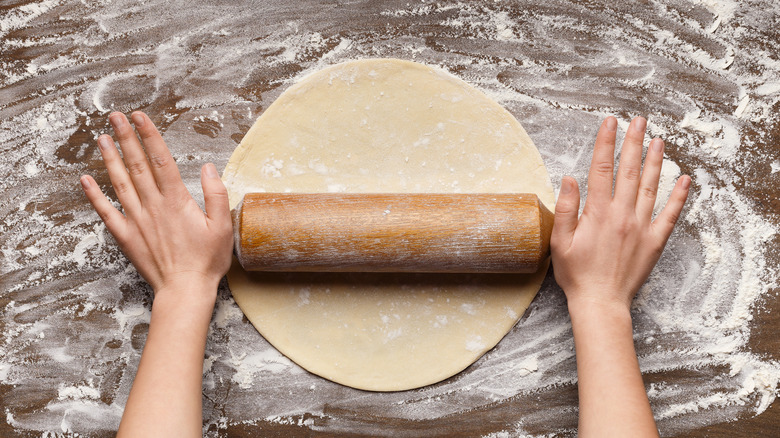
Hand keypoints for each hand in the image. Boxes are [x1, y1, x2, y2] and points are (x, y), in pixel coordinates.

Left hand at [80, 111, 232, 294]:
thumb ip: (216, 194)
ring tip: (101, 138)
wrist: (184, 290)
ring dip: (109, 158)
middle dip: (126, 138)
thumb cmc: (206, 260)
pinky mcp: (126, 236)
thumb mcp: (223, 226)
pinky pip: (106, 212)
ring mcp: (136, 220)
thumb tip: (208, 167)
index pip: (161, 160)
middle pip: (137, 165)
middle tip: (116, 117)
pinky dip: (94, 195)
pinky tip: (85, 180)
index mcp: (177, 201)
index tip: (140, 117)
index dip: (150, 136)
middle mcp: (153, 206)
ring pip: (120, 183)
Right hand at [551, 116, 689, 309]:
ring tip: (659, 140)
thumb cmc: (576, 275)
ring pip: (651, 187)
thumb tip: (569, 179)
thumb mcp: (559, 242)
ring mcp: (641, 227)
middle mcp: (622, 215)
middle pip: (629, 171)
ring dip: (655, 161)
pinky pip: (669, 214)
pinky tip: (684, 179)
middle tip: (639, 121)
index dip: (605, 143)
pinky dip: (678, 196)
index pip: (601, 169)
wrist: (600, 303)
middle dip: (634, 143)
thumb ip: (564, 209)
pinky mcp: (654, 241)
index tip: (610, 123)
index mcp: (597, 213)